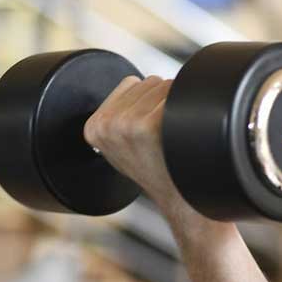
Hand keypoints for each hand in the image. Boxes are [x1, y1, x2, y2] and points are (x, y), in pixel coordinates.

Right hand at [82, 75, 179, 208]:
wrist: (180, 198)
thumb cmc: (157, 170)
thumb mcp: (122, 146)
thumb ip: (118, 116)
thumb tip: (137, 86)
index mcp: (94, 127)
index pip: (131, 84)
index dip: (147, 103)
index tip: (149, 131)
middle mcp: (107, 125)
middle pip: (150, 83)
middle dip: (162, 102)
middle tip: (165, 134)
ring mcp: (127, 124)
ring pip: (165, 85)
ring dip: (175, 104)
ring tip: (173, 134)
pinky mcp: (150, 125)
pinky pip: (177, 95)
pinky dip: (187, 108)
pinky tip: (182, 132)